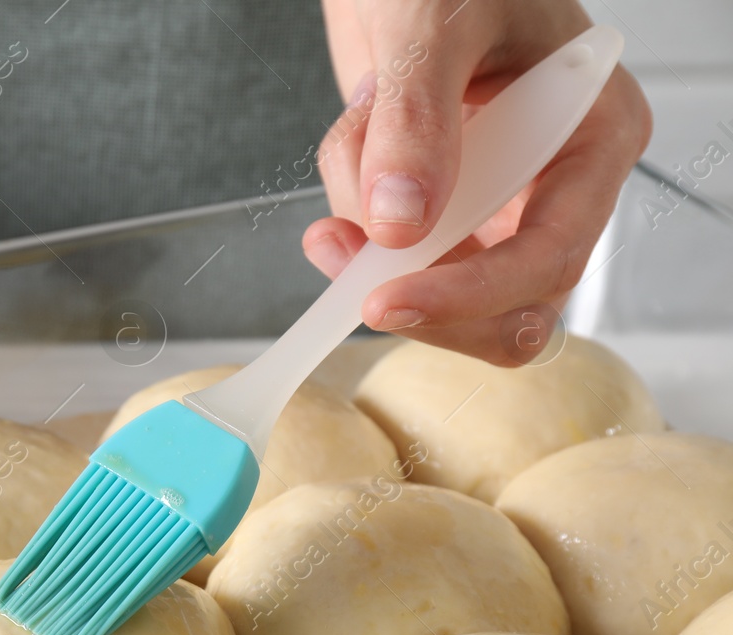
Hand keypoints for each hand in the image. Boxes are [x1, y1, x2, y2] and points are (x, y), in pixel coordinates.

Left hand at [308, 0, 650, 362]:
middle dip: (421, 293)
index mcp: (593, 135)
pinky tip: (349, 145)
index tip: (388, 301)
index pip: (549, 258)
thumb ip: (417, 120)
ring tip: (353, 135)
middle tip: (345, 264)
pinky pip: (388, 247)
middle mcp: (552, 178)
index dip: (471, 296)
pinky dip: (351, 217)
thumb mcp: (435, 27)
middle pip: (505, 303)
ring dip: (370, 239)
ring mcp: (492, 193)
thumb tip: (401, 225)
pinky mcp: (437, 198)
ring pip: (435, 279)